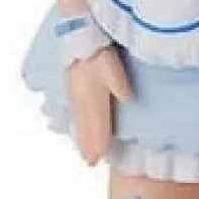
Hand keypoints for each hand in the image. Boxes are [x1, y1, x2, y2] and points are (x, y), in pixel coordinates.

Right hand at [66, 45, 131, 166]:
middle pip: (84, 128)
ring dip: (81, 137)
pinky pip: (74, 112)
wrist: (78, 35)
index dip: (96, 146)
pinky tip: (77, 127)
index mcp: (91, 99)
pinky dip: (77, 124)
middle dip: (87, 146)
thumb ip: (120, 87)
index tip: (96, 162)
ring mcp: (73, 94)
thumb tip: (128, 100)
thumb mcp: (113, 69)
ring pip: (78, 121)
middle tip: (90, 162)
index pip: (95, 128)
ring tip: (84, 151)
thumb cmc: (98, 51)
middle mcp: (80, 101)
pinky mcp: (70, 86)